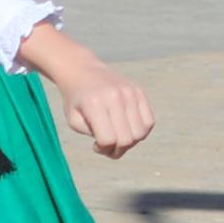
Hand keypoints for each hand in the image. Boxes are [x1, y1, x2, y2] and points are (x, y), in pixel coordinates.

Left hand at [16, 25, 154, 158]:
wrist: (83, 72)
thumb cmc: (77, 101)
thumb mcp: (74, 121)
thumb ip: (93, 135)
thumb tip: (117, 145)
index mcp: (94, 103)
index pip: (108, 139)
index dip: (103, 149)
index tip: (95, 146)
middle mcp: (115, 96)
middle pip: (126, 139)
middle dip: (117, 150)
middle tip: (107, 146)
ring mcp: (130, 92)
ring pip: (140, 134)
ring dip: (129, 143)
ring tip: (117, 137)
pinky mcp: (139, 91)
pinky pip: (149, 122)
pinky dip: (141, 132)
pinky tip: (127, 129)